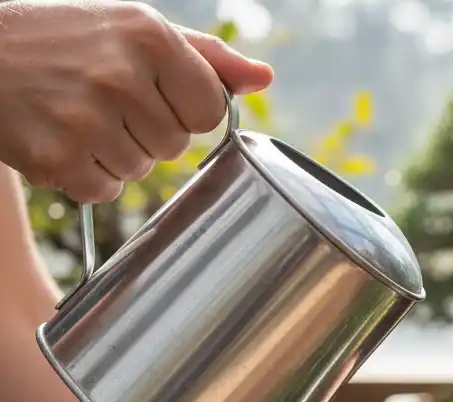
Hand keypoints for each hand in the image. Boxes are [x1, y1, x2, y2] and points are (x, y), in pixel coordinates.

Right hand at [0, 1, 272, 202]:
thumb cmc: (66, 40)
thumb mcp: (133, 29)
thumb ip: (205, 58)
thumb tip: (264, 79)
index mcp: (150, 36)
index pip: (211, 111)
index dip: (184, 110)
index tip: (151, 91)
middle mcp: (120, 75)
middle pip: (175, 146)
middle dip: (145, 131)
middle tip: (101, 99)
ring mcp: (87, 119)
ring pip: (140, 171)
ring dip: (114, 154)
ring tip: (75, 114)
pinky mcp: (58, 157)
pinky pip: (103, 191)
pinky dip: (83, 174)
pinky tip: (58, 137)